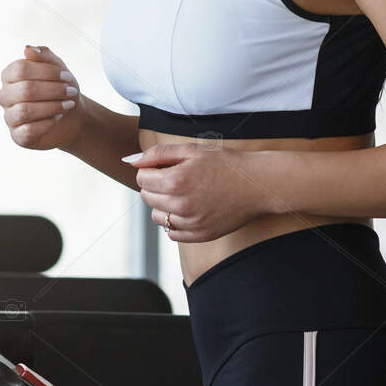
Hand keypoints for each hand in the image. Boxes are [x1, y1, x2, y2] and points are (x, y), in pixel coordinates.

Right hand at [0, 44, 84, 151]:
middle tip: (71, 91)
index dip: (46, 72)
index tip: (67, 76)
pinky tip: (58, 117)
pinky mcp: (18, 136)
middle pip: (24, 90)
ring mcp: (10, 116)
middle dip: (53, 90)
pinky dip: (48, 123)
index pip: (20, 69)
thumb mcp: (57, 68)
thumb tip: (28, 49)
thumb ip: (44, 56)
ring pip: (25, 110)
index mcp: (10, 75)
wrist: (72, 116)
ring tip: (68, 104)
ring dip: (52, 106)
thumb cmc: (60, 88)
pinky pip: (28, 130)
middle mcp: (5, 96)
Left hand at [128, 142, 267, 242]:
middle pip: (146, 197)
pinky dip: (174, 221)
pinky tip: (189, 208)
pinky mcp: (200, 235)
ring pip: (156, 216)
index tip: (167, 166)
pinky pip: (171, 233)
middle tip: (177, 177)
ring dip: (163, 204)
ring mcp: (191, 223)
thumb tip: (129, 160)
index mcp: (176, 181)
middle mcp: (181, 205)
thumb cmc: (225, 164)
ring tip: (184, 193)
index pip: (142, 179)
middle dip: (155, 186)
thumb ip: (158, 154)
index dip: (151, 170)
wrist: (257, 184)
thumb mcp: (192, 150)